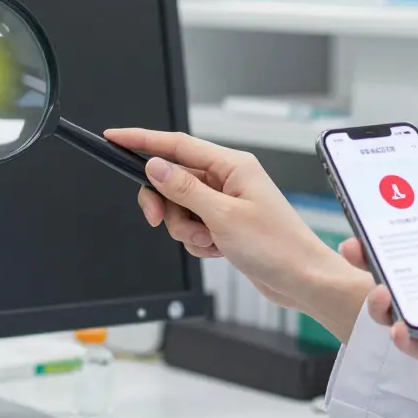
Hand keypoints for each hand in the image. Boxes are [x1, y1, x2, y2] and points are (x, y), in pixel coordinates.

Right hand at [105, 128, 373, 341]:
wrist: (302, 280)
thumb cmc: (277, 246)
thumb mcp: (222, 216)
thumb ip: (184, 189)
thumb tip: (155, 166)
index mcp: (232, 165)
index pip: (177, 144)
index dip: (143, 140)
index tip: (115, 137)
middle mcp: (228, 179)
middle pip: (173, 179)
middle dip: (165, 204)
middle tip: (157, 219)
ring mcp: (226, 202)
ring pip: (179, 207)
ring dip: (185, 228)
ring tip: (209, 240)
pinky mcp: (225, 224)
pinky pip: (192, 226)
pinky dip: (198, 241)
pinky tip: (217, 249)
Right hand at [340, 191, 417, 387]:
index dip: (396, 237)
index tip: (372, 224)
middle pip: (402, 277)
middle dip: (372, 263)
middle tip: (353, 249)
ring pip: (399, 310)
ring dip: (380, 300)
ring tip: (381, 293)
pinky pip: (413, 345)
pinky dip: (401, 335)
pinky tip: (400, 326)